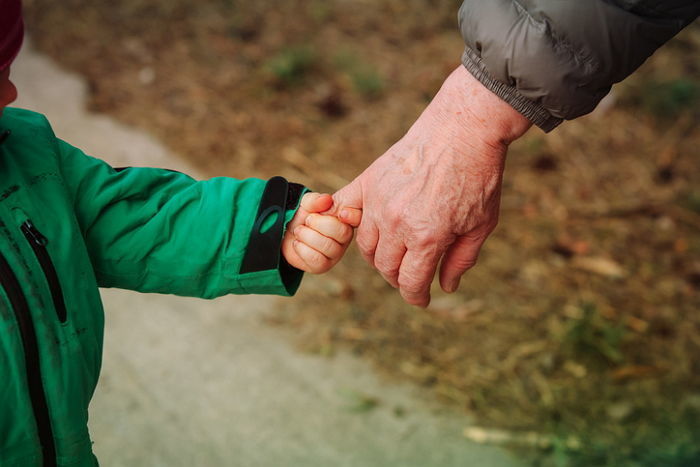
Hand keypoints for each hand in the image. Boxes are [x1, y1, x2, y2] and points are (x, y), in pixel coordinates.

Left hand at [282, 192, 361, 273]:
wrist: (285, 232)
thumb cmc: (301, 217)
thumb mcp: (306, 204)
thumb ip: (315, 200)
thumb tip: (326, 200)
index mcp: (345, 220)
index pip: (358, 218)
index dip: (352, 216)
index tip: (341, 213)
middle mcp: (344, 238)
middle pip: (342, 233)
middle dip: (319, 224)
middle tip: (307, 220)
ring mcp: (335, 254)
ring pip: (328, 247)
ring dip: (307, 236)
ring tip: (299, 231)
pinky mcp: (323, 266)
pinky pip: (316, 259)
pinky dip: (302, 249)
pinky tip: (298, 243)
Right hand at [327, 66, 531, 306]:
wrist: (463, 129)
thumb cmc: (479, 176)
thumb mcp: (482, 224)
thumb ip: (461, 260)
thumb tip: (446, 287)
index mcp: (427, 237)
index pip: (410, 282)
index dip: (416, 297)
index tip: (422, 299)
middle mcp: (396, 223)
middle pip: (385, 267)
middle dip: (399, 278)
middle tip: (411, 276)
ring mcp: (378, 202)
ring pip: (366, 246)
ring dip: (379, 257)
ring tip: (395, 254)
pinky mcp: (368, 182)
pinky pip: (346, 211)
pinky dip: (350, 225)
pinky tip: (362, 230)